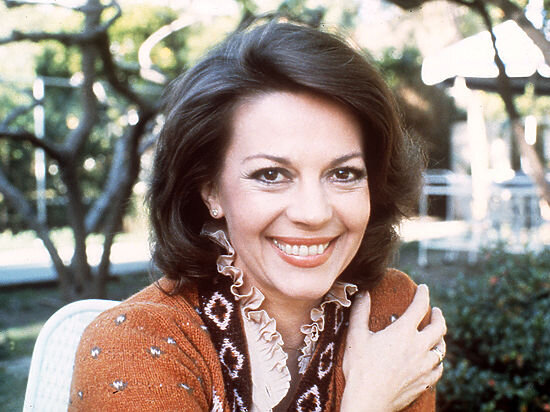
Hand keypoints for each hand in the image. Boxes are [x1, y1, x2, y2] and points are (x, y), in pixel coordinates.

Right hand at [341, 285, 445, 411]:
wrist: (369, 401)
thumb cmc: (360, 368)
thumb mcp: (355, 336)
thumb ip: (360, 312)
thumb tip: (363, 292)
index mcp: (403, 332)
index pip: (418, 307)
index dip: (423, 294)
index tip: (424, 288)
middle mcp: (419, 346)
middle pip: (438, 327)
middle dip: (438, 315)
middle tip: (436, 310)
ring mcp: (424, 366)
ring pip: (441, 348)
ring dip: (440, 337)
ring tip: (437, 333)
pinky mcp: (425, 382)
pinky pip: (439, 368)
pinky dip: (438, 360)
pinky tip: (435, 360)